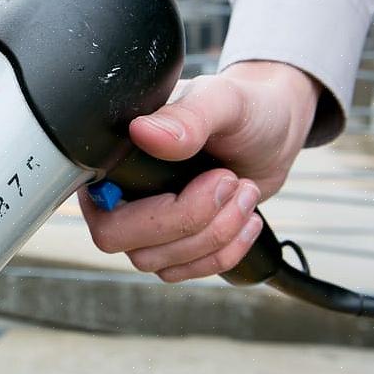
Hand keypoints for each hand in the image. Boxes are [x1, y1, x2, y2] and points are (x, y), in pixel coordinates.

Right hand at [78, 61, 320, 282]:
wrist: (273, 133)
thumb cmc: (243, 109)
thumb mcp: (219, 102)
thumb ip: (185, 117)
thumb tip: (143, 132)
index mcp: (111, 158)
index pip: (101, 206)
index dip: (152, 207)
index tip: (208, 177)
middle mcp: (116, 195)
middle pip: (121, 240)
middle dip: (190, 221)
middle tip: (230, 182)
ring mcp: (142, 225)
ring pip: (156, 262)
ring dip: (214, 234)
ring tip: (245, 191)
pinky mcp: (171, 246)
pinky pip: (186, 271)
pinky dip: (225, 251)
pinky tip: (246, 218)